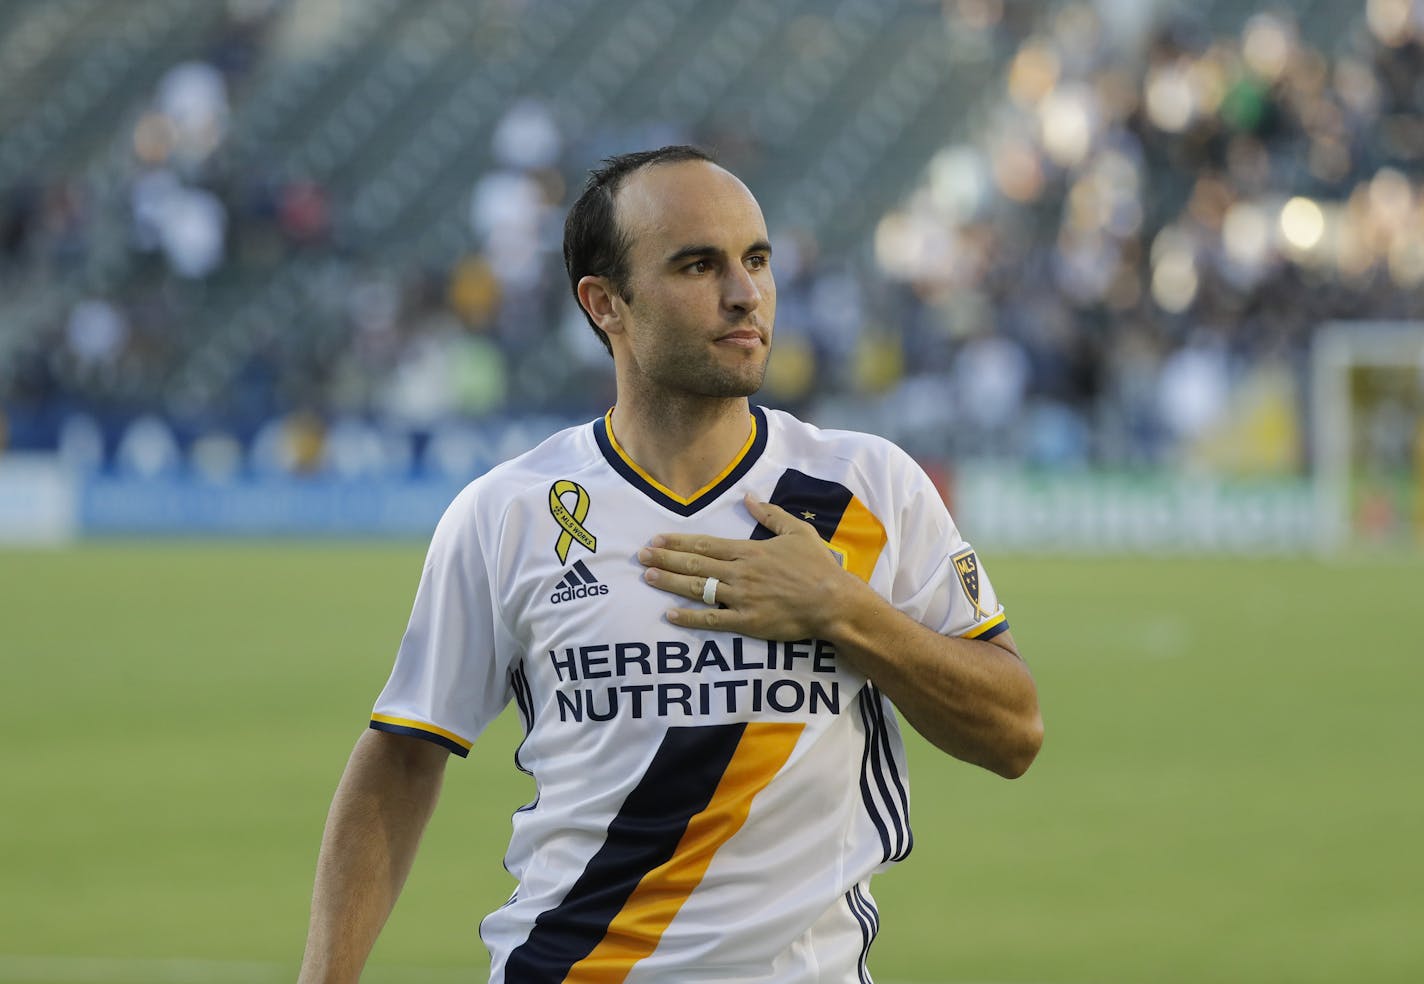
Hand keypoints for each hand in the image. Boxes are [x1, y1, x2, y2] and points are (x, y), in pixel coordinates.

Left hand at [637, 495, 858, 639]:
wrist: (833, 602)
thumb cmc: (817, 566)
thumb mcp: (797, 531)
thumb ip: (770, 514)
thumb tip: (748, 496)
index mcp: (749, 551)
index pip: (705, 545)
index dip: (678, 542)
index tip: (656, 539)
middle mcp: (740, 572)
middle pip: (695, 565)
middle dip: (665, 559)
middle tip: (641, 556)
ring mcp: (741, 598)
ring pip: (698, 589)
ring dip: (670, 583)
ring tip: (647, 577)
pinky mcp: (747, 622)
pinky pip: (712, 620)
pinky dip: (689, 618)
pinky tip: (670, 614)